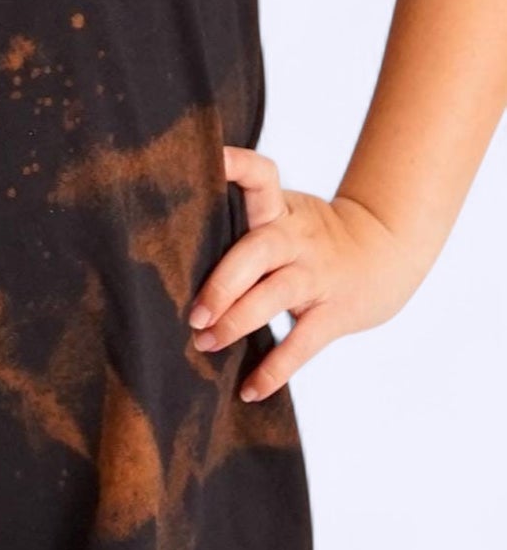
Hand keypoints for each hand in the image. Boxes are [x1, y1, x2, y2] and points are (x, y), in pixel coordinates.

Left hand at [189, 147, 427, 401]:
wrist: (387, 248)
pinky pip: (302, 343)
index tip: (211, 160)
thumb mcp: (283, 210)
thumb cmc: (311, 233)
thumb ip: (237, 217)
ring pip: (275, 295)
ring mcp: (316, 274)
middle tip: (192, 313)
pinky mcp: (335, 311)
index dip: (238, 164)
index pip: (261, 175)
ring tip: (205, 344)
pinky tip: (248, 390)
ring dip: (237, 322)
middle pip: (256, 250)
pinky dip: (274, 369)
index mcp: (278, 209)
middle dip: (221, 282)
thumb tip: (163, 235)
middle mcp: (295, 238)